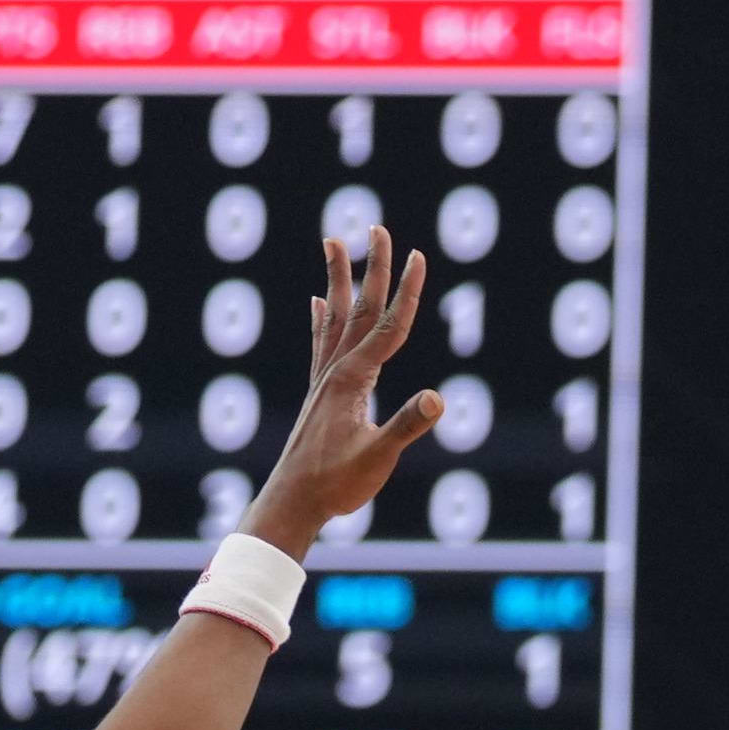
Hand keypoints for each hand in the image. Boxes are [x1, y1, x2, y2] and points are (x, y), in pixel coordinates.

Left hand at [242, 228, 442, 550]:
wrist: (291, 502)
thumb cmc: (335, 484)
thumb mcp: (378, 457)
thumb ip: (406, 426)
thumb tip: (437, 399)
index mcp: (353, 379)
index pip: (389, 325)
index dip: (408, 290)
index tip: (419, 255)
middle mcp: (335, 370)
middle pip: (361, 308)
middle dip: (373, 267)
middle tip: (377, 227)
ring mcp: (324, 380)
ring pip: (337, 317)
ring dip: (340, 278)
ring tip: (335, 242)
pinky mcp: (319, 394)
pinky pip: (322, 343)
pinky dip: (323, 318)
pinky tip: (320, 302)